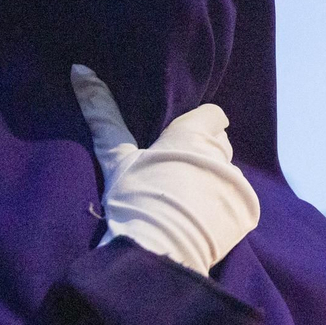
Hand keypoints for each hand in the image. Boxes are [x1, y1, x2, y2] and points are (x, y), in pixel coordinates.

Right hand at [71, 65, 259, 275]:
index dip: (198, 125)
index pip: (213, 115)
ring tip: (183, 201)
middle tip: (172, 173)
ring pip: (228, 175)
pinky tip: (198, 222)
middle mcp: (223, 155)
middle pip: (219, 145)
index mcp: (195, 134)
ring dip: (212, 183)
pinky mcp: (245, 216)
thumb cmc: (136, 198)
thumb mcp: (116, 157)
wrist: (159, 255)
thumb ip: (102, 114)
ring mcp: (237, 187)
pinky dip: (222, 210)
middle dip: (203, 155)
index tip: (178, 141)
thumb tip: (79, 69)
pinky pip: (236, 204)